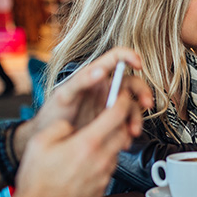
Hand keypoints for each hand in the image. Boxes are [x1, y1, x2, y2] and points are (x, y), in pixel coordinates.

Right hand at [12, 93, 137, 196]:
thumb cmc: (36, 182)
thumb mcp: (40, 143)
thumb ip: (60, 126)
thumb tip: (72, 124)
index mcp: (87, 144)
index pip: (116, 114)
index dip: (121, 100)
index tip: (119, 94)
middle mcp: (101, 160)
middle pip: (123, 132)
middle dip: (120, 120)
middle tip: (110, 115)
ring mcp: (104, 177)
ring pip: (117, 151)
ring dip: (111, 141)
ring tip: (93, 140)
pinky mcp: (102, 190)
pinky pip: (109, 168)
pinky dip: (104, 159)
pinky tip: (87, 161)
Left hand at [15, 48, 152, 159]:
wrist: (49, 140)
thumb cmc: (52, 114)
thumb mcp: (63, 95)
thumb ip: (81, 81)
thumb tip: (100, 71)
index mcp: (94, 76)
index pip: (116, 58)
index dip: (129, 56)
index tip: (138, 63)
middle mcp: (105, 89)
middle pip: (132, 83)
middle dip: (142, 92)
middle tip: (146, 103)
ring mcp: (109, 106)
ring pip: (132, 105)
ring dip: (137, 116)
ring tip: (132, 130)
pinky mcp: (111, 122)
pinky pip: (126, 123)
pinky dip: (129, 130)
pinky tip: (125, 139)